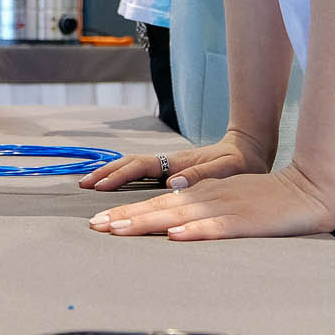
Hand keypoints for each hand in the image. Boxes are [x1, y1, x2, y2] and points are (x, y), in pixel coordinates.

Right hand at [77, 129, 263, 191]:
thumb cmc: (242, 162)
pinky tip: (117, 185)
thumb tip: (172, 183)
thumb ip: (202, 176)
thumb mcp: (228, 170)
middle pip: (130, 163)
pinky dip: (124, 176)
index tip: (99, 186)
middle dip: (106, 173)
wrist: (251, 147)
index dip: (119, 176)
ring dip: (111, 174)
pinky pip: (142, 173)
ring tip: (91, 183)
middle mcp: (170, 161)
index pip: (141, 166)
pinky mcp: (173, 170)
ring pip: (134, 166)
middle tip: (83, 184)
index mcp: (179, 162)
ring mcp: (170, 164)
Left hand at [88, 162, 334, 241]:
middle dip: (124, 218)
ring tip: (118, 230)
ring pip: (177, 216)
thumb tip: (175, 212)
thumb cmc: (268, 199)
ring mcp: (223, 208)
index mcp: (202, 194)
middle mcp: (206, 198)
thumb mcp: (228, 198)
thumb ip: (202, 205)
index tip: (100, 223)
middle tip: (94, 227)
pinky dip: (194, 232)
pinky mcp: (243, 221)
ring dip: (146, 223)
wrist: (308, 189)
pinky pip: (214, 228)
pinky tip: (175, 237)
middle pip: (158, 208)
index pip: (158, 204)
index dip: (128, 213)